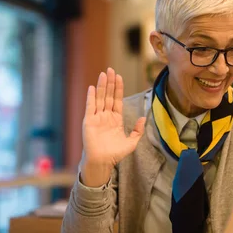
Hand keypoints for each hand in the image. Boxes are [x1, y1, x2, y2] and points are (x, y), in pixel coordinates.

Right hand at [81, 68, 145, 186]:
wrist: (102, 162)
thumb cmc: (115, 154)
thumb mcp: (131, 142)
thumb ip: (138, 130)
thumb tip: (143, 117)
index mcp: (116, 119)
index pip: (117, 100)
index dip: (118, 88)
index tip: (119, 77)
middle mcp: (106, 116)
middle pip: (109, 96)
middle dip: (110, 83)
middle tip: (111, 70)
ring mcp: (97, 117)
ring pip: (100, 98)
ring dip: (102, 86)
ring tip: (103, 74)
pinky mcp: (89, 121)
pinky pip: (90, 107)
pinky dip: (91, 97)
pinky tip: (93, 87)